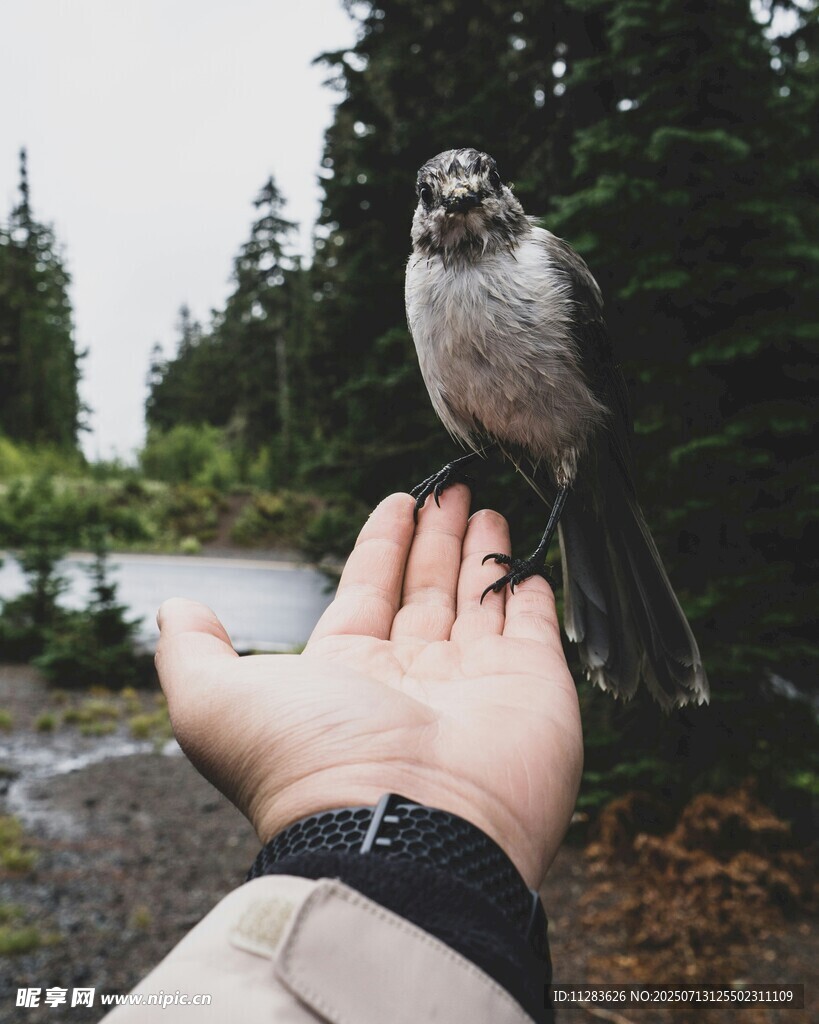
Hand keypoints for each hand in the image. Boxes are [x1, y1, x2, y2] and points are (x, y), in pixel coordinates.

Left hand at [155, 486, 582, 886]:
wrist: (405, 837)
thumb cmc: (309, 767)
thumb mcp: (217, 704)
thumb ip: (192, 653)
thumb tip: (175, 607)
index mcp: (349, 672)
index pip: (369, 590)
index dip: (383, 544)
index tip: (399, 499)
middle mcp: (413, 677)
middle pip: (426, 589)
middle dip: (437, 537)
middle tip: (453, 487)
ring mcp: (476, 682)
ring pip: (480, 600)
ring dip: (482, 551)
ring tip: (486, 505)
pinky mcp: (533, 688)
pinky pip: (534, 626)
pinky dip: (532, 592)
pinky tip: (529, 560)